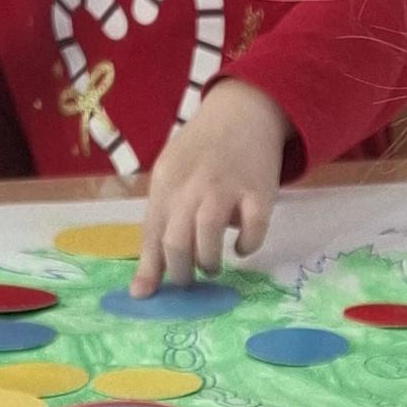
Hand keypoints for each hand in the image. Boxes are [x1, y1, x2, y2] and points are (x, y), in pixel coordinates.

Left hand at [133, 80, 288, 291]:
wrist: (243, 111)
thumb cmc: (203, 150)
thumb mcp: (173, 174)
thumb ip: (162, 216)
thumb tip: (147, 271)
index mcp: (166, 181)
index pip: (151, 232)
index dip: (149, 268)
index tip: (147, 295)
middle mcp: (192, 185)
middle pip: (176, 242)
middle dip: (181, 273)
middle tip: (188, 280)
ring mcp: (226, 187)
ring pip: (208, 239)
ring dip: (209, 263)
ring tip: (213, 266)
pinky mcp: (258, 192)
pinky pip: (252, 231)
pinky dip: (246, 246)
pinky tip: (242, 246)